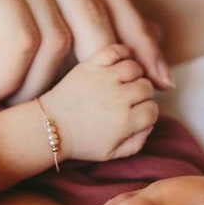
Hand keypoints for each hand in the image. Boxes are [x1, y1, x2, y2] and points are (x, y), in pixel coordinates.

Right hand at [0, 0, 170, 126]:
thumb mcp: (39, 64)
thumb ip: (87, 43)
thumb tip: (163, 44)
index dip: (140, 38)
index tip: (161, 83)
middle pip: (90, 12)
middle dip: (95, 69)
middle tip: (79, 110)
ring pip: (57, 32)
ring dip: (38, 84)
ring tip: (9, 102)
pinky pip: (24, 36)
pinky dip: (11, 77)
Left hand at [40, 44, 158, 160]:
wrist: (51, 127)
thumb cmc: (82, 142)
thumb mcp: (112, 153)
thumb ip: (138, 142)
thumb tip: (150, 122)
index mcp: (124, 121)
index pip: (153, 109)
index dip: (148, 112)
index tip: (137, 114)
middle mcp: (117, 98)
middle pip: (147, 87)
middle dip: (142, 94)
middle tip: (131, 99)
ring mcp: (103, 79)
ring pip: (135, 68)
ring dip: (134, 75)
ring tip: (125, 82)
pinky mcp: (90, 66)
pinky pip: (115, 51)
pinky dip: (123, 53)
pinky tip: (121, 63)